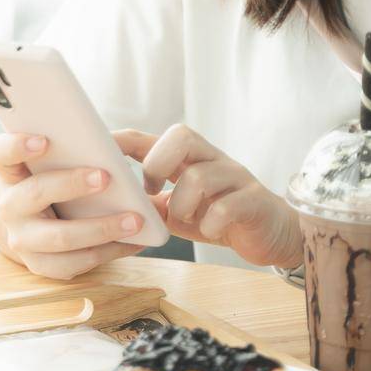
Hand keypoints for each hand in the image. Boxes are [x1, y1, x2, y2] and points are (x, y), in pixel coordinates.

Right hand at [0, 132, 145, 280]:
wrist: (37, 225)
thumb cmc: (55, 182)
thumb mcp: (56, 163)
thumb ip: (76, 150)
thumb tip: (116, 148)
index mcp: (10, 173)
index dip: (16, 146)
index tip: (45, 140)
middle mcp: (9, 207)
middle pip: (34, 193)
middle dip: (72, 184)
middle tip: (105, 177)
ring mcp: (22, 240)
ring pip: (60, 237)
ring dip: (102, 228)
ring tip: (135, 219)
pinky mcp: (40, 265)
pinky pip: (75, 262)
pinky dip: (109, 252)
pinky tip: (133, 242)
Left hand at [114, 124, 302, 268]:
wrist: (272, 235)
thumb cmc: (220, 219)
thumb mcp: (181, 212)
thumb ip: (154, 206)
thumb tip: (115, 211)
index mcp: (190, 160)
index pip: (152, 138)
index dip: (123, 141)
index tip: (98, 149)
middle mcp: (213, 160)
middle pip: (182, 135)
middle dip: (157, 162)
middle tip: (153, 191)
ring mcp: (235, 177)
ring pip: (200, 175)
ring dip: (182, 203)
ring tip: (183, 219)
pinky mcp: (255, 201)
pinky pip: (227, 206)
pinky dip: (210, 223)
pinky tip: (210, 231)